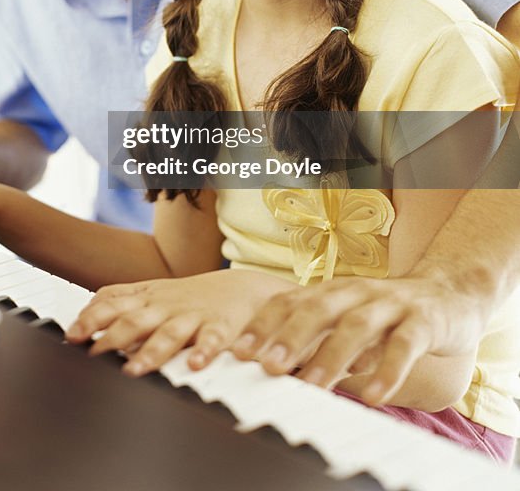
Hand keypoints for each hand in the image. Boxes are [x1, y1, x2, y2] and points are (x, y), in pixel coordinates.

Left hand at [65, 270, 290, 376]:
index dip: (91, 319)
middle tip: (94, 356)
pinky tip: (195, 364)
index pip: (113, 304)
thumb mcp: (152, 291)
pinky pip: (212, 340)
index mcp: (148, 297)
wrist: (243, 288)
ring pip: (169, 333)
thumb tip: (83, 312)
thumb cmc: (189, 295)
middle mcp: (166, 306)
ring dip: (150, 352)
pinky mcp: (221, 327)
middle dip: (113, 338)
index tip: (72, 336)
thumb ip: (119, 297)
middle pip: (135, 320)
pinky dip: (204, 351)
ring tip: (134, 370)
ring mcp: (193, 316)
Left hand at [231, 273, 487, 404]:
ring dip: (331, 356)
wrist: (449, 293)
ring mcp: (390, 304)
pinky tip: (372, 395)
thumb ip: (316, 339)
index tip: (238, 351)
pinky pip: (405, 346)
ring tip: (311, 386)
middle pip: (318, 308)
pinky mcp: (424, 322)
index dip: (263, 324)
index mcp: (332, 291)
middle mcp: (356, 292)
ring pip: (357, 326)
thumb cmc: (387, 313)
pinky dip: (387, 370)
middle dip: (289, 336)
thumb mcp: (347, 319)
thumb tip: (272, 369)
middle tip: (266, 365)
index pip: (290, 301)